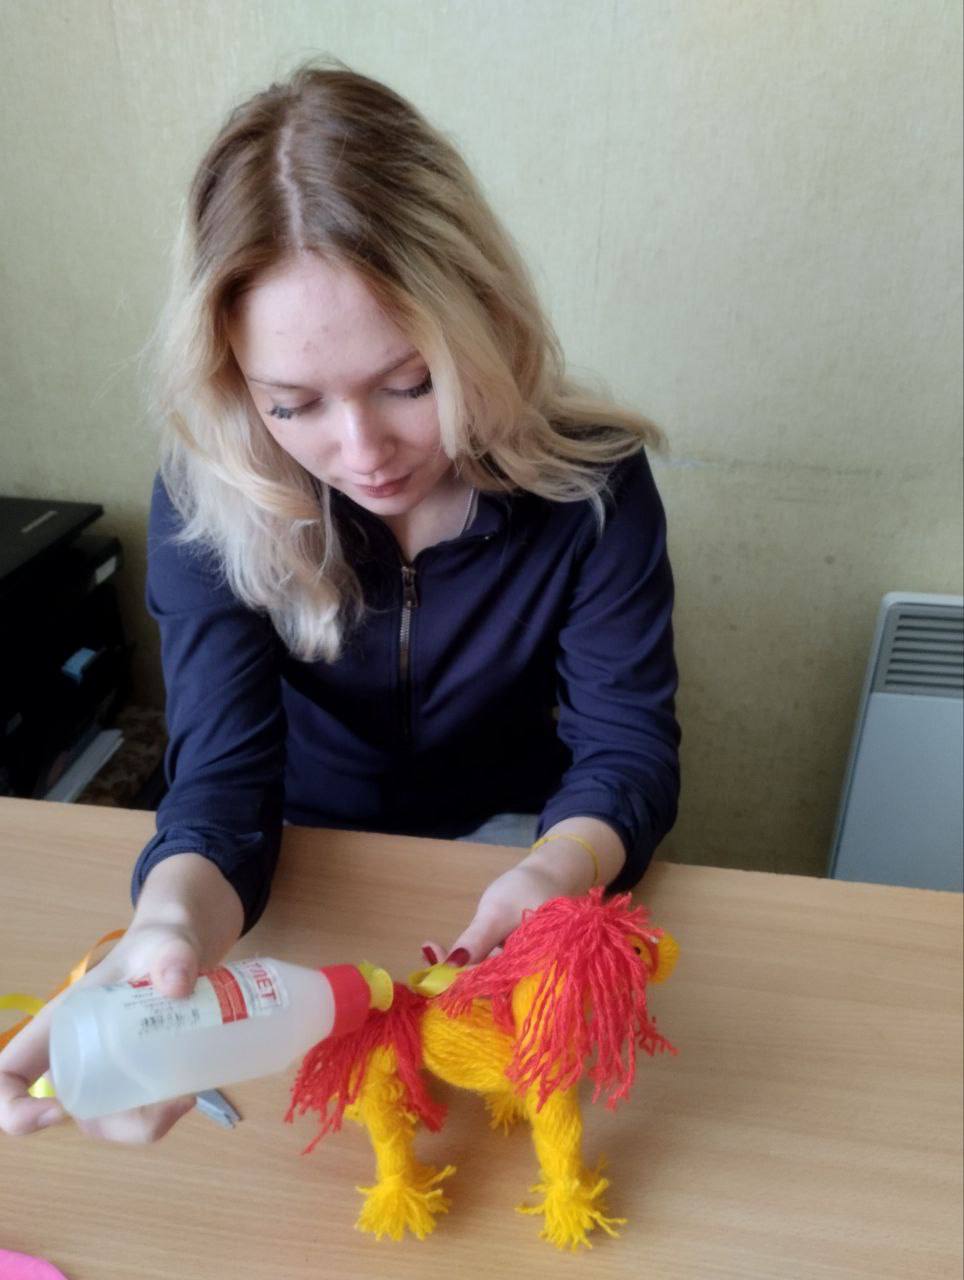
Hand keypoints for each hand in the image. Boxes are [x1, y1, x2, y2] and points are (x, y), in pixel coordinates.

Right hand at [0, 921, 201, 1140]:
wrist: (189, 949)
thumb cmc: (160, 943)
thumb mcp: (168, 942)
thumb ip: (174, 954)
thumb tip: (176, 984)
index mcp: (63, 1021)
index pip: (10, 1070)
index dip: (12, 1105)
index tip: (56, 1112)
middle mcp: (77, 1053)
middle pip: (72, 1112)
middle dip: (118, 1126)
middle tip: (173, 1103)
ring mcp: (106, 1070)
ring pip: (108, 1121)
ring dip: (143, 1126)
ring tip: (187, 1096)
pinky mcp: (136, 1076)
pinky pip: (135, 1113)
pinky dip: (159, 1116)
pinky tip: (189, 1094)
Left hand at [421, 820, 625, 968]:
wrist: (548, 876)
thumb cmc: (527, 890)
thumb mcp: (497, 912)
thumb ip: (477, 940)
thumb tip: (450, 967)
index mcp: (536, 972)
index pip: (492, 985)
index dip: (459, 979)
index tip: (433, 963)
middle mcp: (531, 980)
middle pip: (488, 987)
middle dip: (454, 975)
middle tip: (428, 955)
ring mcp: (522, 974)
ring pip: (485, 979)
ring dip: (457, 968)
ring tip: (431, 950)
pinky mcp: (513, 966)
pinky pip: (486, 970)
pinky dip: (467, 961)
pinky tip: (443, 951)